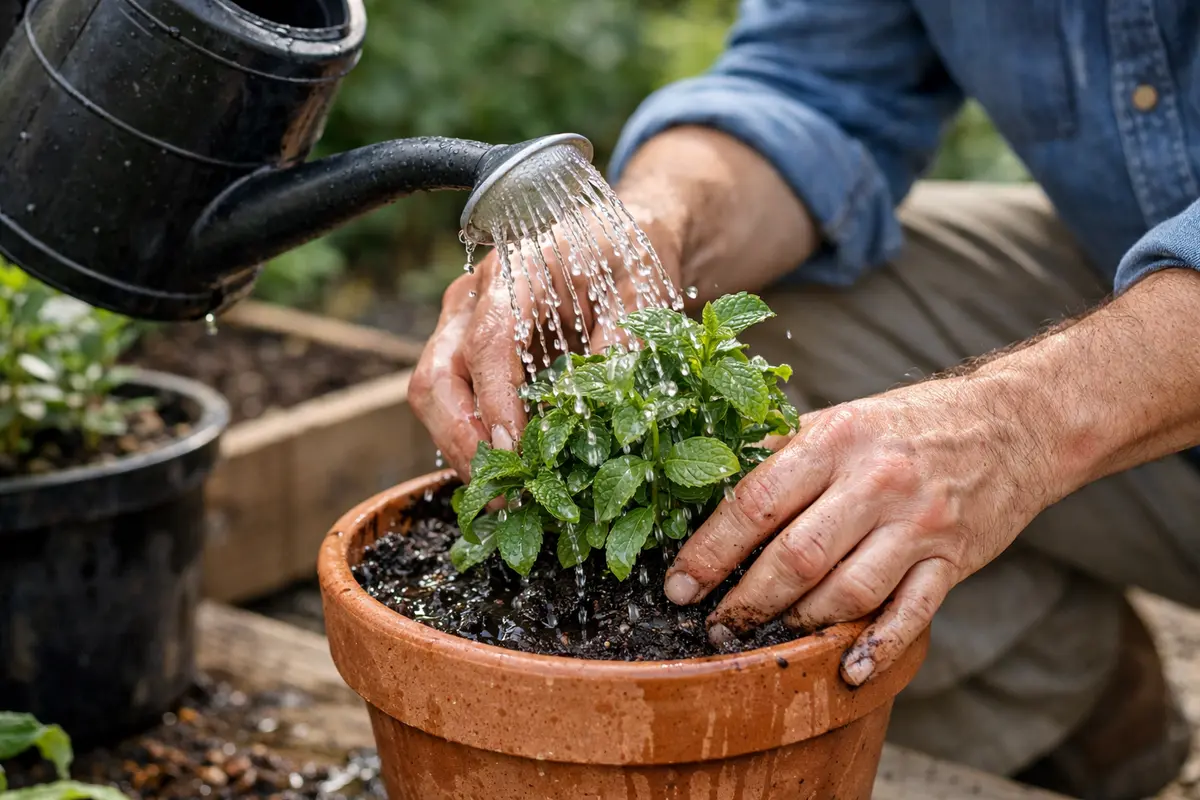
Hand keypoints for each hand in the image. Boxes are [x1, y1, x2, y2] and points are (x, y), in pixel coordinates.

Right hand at [410, 126, 818, 479]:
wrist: (617, 240)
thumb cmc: (630, 262)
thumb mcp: (645, 293)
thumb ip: (625, 343)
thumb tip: (604, 409)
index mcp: (518, 269)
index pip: (489, 341)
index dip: (497, 402)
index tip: (516, 451)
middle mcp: (475, 296)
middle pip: (436, 376)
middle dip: (463, 441)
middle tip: (505, 492)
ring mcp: (461, 325)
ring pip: (432, 396)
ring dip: (461, 450)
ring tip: (507, 495)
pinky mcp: (464, 352)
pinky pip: (450, 404)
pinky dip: (471, 443)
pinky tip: (508, 473)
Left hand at [663, 373, 1054, 685]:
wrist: (1013, 424)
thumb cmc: (908, 425)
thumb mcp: (839, 420)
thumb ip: (779, 453)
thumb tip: (707, 481)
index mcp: (835, 439)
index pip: (756, 501)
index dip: (710, 550)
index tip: (679, 584)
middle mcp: (875, 482)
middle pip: (795, 556)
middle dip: (745, 601)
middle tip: (715, 626)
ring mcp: (917, 525)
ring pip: (846, 593)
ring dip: (798, 625)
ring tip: (766, 640)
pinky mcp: (952, 561)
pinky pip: (910, 615)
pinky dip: (875, 648)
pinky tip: (844, 671)